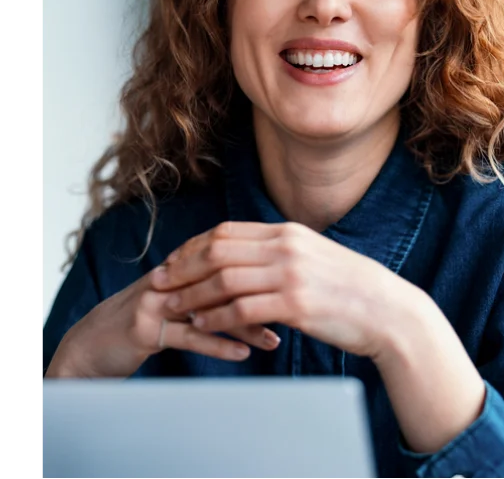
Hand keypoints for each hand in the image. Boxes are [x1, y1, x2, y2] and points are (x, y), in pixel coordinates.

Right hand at [44, 269, 277, 378]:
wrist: (95, 343)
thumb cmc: (152, 321)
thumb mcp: (188, 299)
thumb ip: (221, 286)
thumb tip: (270, 284)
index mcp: (188, 262)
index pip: (235, 257)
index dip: (268, 271)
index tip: (300, 286)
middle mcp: (175, 274)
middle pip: (227, 277)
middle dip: (264, 295)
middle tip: (296, 313)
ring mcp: (159, 298)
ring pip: (211, 306)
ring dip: (247, 324)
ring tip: (275, 340)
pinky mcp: (145, 326)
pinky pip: (188, 335)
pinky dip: (218, 344)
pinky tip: (243, 354)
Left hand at [151, 221, 408, 359]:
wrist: (388, 311)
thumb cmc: (351, 289)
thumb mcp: (316, 256)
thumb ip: (282, 252)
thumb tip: (248, 257)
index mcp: (290, 233)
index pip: (227, 232)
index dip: (192, 247)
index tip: (172, 262)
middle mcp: (287, 248)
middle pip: (217, 251)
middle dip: (182, 268)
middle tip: (159, 284)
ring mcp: (292, 275)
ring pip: (223, 280)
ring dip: (191, 295)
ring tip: (173, 307)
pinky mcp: (296, 305)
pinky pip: (242, 309)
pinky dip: (216, 317)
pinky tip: (203, 324)